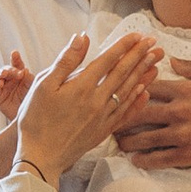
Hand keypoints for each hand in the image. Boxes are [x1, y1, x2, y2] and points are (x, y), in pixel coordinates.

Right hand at [0, 51, 31, 123]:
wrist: (28, 116)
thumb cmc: (31, 100)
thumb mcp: (32, 87)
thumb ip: (29, 78)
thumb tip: (25, 70)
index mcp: (18, 74)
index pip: (16, 64)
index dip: (15, 58)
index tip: (15, 53)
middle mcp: (9, 79)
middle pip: (5, 69)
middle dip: (9, 69)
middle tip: (15, 72)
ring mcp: (2, 86)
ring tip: (4, 74)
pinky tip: (0, 84)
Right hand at [14, 31, 161, 182]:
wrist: (39, 157)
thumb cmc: (35, 119)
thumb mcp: (43, 85)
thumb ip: (66, 61)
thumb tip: (82, 38)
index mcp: (82, 86)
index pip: (108, 60)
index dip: (124, 46)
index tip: (138, 35)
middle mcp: (97, 101)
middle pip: (123, 73)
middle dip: (139, 55)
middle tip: (154, 42)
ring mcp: (102, 117)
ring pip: (128, 91)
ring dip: (143, 75)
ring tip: (155, 62)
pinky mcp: (103, 131)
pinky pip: (125, 113)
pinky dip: (137, 101)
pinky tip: (145, 92)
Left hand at [114, 62, 190, 176]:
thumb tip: (172, 59)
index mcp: (186, 90)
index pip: (149, 86)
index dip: (131, 88)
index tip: (119, 91)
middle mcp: (181, 111)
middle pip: (140, 113)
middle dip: (121, 116)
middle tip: (106, 118)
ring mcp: (184, 134)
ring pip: (146, 138)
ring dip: (128, 141)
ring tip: (116, 141)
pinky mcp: (190, 154)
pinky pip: (161, 158)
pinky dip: (145, 160)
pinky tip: (136, 160)